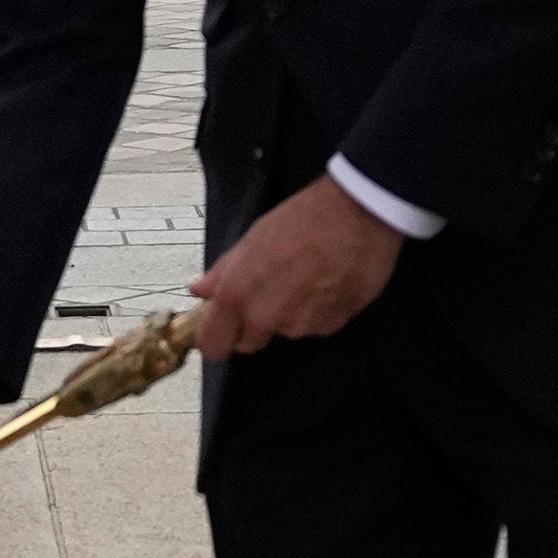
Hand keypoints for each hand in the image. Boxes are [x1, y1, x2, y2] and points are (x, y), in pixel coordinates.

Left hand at [185, 173, 406, 356]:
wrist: (357, 214)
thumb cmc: (302, 219)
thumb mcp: (253, 239)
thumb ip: (223, 272)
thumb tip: (200, 290)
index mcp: (239, 295)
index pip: (213, 344)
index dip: (215, 338)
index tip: (220, 328)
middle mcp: (267, 318)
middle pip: (250, 342)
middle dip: (254, 324)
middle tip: (270, 289)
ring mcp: (302, 326)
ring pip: (287, 331)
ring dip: (290, 313)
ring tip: (306, 276)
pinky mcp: (333, 325)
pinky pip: (317, 326)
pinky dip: (319, 311)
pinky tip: (328, 281)